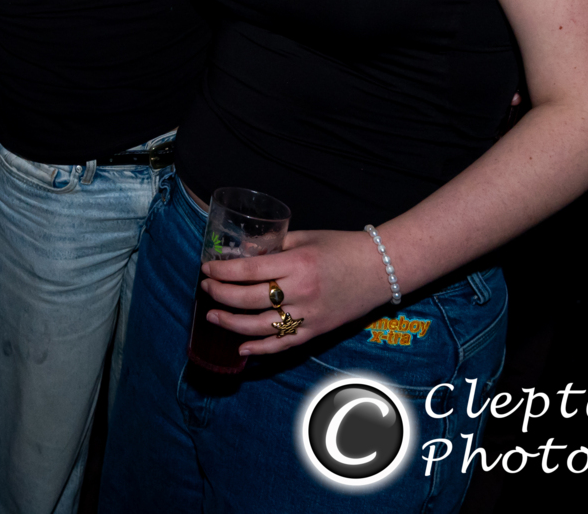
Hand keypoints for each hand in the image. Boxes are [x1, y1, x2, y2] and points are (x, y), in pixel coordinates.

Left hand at [198, 229, 393, 357]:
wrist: (381, 268)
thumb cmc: (342, 247)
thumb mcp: (305, 237)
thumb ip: (274, 246)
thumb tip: (243, 252)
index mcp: (297, 263)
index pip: (248, 271)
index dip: (223, 271)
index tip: (206, 269)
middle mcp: (301, 291)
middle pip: (249, 299)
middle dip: (221, 294)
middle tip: (205, 288)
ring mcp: (309, 315)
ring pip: (261, 327)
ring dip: (232, 323)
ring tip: (212, 316)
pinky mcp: (317, 331)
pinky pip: (283, 345)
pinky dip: (260, 350)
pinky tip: (241, 348)